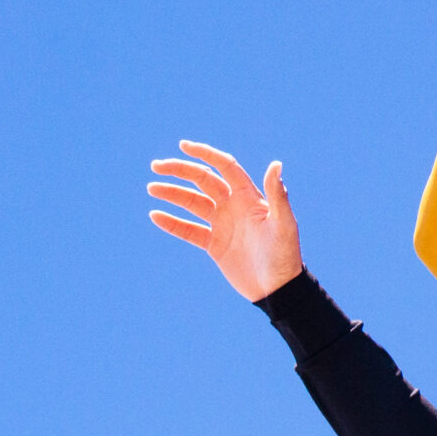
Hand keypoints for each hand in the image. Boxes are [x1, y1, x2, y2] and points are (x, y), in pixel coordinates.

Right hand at [147, 142, 303, 301]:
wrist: (278, 290)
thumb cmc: (284, 255)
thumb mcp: (283, 225)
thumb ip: (278, 195)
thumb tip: (276, 164)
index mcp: (249, 197)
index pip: (224, 167)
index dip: (205, 154)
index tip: (183, 146)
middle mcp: (234, 206)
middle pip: (203, 180)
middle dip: (180, 170)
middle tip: (156, 166)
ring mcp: (223, 225)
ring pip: (192, 202)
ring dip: (172, 193)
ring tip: (151, 188)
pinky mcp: (214, 244)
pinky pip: (189, 230)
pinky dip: (172, 223)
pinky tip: (155, 215)